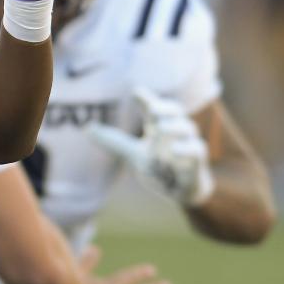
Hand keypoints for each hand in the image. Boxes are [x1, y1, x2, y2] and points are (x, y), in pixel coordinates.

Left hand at [87, 88, 214, 205]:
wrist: (182, 191)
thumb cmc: (160, 166)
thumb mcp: (133, 154)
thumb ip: (113, 141)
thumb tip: (87, 128)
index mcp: (159, 126)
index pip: (153, 107)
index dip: (146, 99)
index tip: (136, 92)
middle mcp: (175, 131)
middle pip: (175, 111)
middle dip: (165, 107)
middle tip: (152, 109)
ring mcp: (187, 145)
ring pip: (187, 128)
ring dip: (174, 127)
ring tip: (160, 128)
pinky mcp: (196, 162)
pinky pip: (196, 151)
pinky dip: (186, 149)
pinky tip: (174, 150)